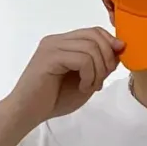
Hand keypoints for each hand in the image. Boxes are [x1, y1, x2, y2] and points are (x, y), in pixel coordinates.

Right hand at [9, 28, 124, 126]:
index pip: (94, 32)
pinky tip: (83, 87)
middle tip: (101, 80)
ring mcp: (52, 46)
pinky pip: (82, 59)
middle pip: (95, 35)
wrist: (27, 113)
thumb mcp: (86, 80)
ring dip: (98, 70)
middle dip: (107, 58)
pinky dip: (89, 75)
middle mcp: (57, 40)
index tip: (114, 65)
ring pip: (91, 48)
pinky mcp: (49, 57)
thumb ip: (100, 65)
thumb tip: (119, 49)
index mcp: (64, 43)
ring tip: (90, 86)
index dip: (110, 44)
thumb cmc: (54, 100)